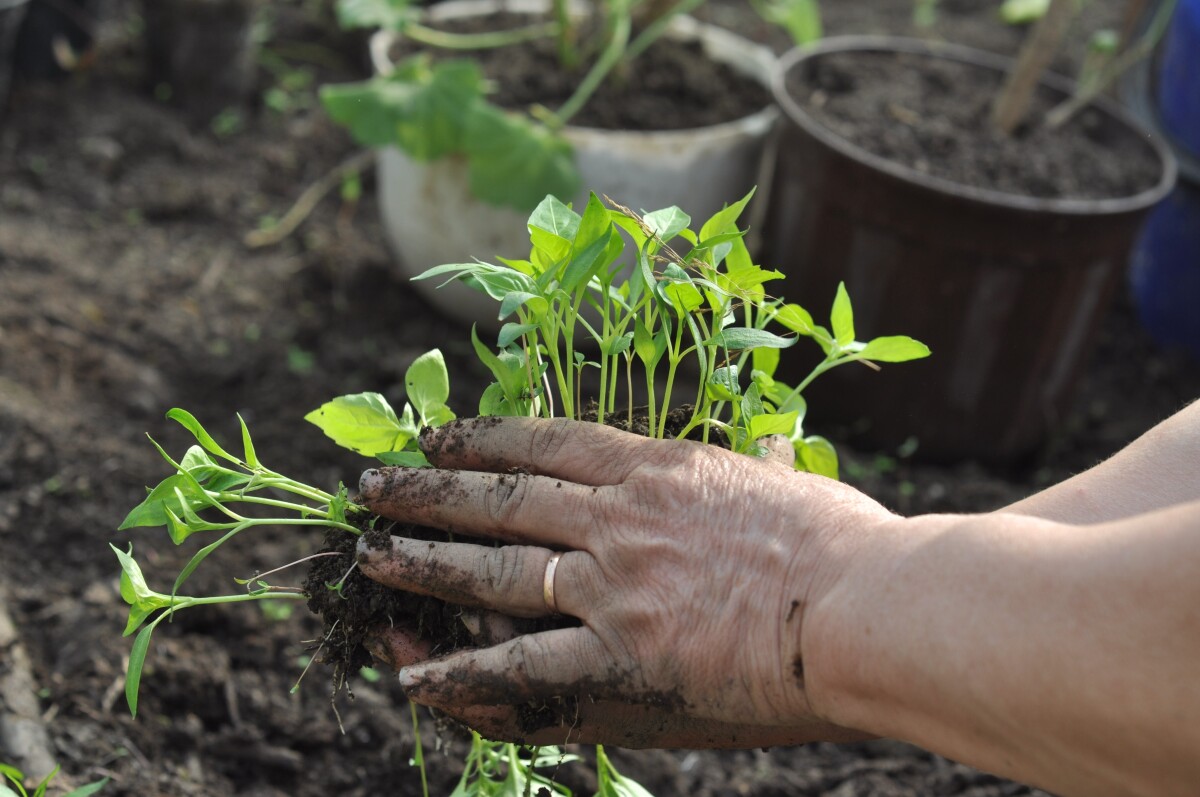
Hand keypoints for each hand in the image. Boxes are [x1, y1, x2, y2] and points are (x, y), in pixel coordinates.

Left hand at [356, 417, 893, 746]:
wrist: (869, 605)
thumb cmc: (847, 542)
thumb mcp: (792, 480)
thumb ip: (759, 462)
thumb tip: (768, 439)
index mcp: (660, 470)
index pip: (549, 443)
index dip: (483, 440)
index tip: (437, 439)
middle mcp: (620, 519)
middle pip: (502, 498)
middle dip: (428, 493)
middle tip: (371, 490)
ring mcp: (612, 586)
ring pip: (494, 570)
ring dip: (424, 562)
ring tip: (370, 559)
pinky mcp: (621, 656)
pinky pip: (523, 668)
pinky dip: (463, 673)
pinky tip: (411, 676)